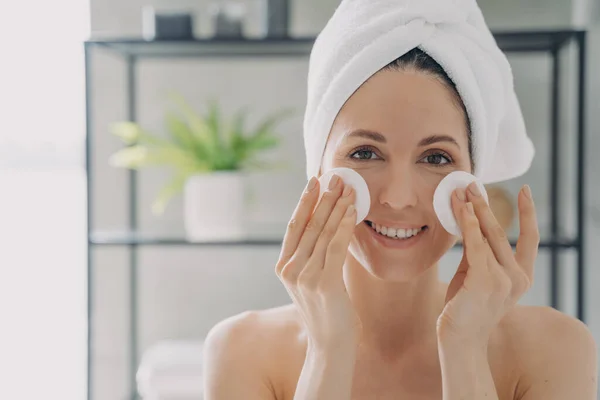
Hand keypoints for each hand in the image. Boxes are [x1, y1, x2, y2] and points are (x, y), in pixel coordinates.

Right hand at [275, 175, 359, 351]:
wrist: (330, 344)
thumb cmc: (326, 311)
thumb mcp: (312, 280)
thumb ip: (312, 256)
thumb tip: (326, 225)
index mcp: (284, 267)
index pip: (295, 226)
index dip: (305, 202)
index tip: (315, 182)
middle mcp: (290, 269)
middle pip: (309, 225)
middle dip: (323, 198)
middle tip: (334, 177)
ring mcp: (304, 276)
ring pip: (323, 232)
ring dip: (337, 207)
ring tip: (347, 188)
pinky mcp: (323, 283)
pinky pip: (336, 246)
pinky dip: (345, 225)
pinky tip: (352, 210)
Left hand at [437, 182, 539, 344]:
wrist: (459, 338)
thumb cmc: (465, 307)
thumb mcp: (475, 275)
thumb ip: (477, 252)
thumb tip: (469, 221)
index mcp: (521, 277)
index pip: (530, 240)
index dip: (529, 214)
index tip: (526, 191)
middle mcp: (518, 278)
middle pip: (503, 232)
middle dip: (486, 205)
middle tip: (472, 184)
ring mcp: (504, 280)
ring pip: (487, 235)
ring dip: (472, 210)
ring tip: (460, 191)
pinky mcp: (485, 280)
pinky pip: (475, 245)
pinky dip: (468, 224)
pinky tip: (462, 209)